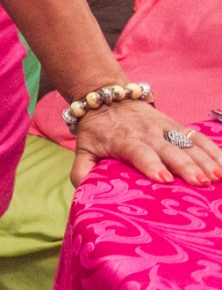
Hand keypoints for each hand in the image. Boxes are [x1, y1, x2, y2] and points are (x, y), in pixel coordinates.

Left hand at [71, 100, 221, 186]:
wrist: (106, 98)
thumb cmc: (97, 131)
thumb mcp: (83, 149)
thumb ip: (81, 170)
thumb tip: (84, 191)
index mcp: (123, 140)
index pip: (139, 152)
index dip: (151, 164)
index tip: (164, 179)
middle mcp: (146, 133)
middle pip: (168, 149)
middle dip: (185, 165)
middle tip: (200, 182)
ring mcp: (164, 128)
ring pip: (186, 142)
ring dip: (204, 159)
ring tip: (218, 176)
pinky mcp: (176, 125)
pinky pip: (197, 137)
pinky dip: (213, 150)